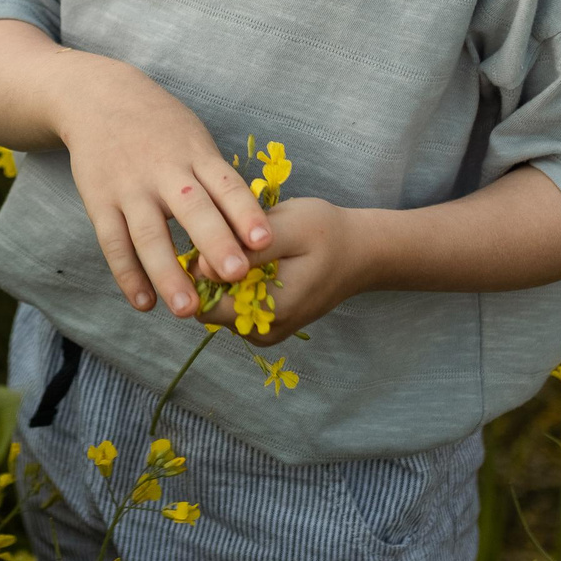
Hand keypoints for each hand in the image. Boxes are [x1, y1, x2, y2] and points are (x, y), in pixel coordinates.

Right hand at [53, 65, 272, 318]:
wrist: (96, 97)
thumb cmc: (159, 126)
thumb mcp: (193, 137)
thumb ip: (216, 180)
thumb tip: (250, 229)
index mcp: (195, 153)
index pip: (226, 184)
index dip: (245, 212)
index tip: (264, 241)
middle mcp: (164, 171)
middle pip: (193, 210)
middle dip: (215, 242)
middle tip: (236, 275)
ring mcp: (130, 187)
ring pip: (150, 234)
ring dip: (169, 273)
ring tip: (187, 310)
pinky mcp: (99, 201)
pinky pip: (113, 242)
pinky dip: (128, 274)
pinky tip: (144, 302)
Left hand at [200, 196, 362, 346]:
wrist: (359, 252)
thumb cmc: (326, 234)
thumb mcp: (289, 229)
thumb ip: (248, 249)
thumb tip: (204, 268)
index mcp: (269, 313)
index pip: (205, 302)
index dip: (201, 268)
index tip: (217, 237)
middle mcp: (262, 331)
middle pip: (208, 304)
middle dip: (212, 270)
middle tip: (233, 235)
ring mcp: (263, 330)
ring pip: (218, 303)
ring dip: (224, 275)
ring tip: (248, 245)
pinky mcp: (265, 324)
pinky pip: (233, 304)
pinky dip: (235, 281)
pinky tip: (254, 258)